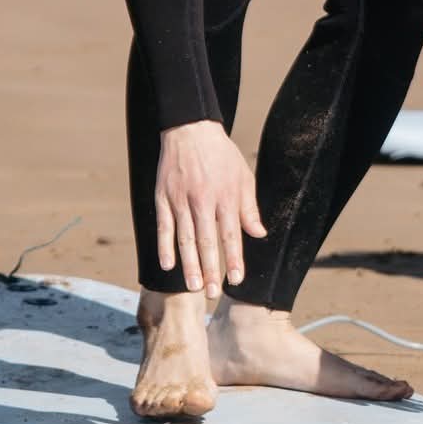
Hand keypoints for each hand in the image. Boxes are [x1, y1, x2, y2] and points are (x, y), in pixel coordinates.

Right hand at [155, 120, 266, 296]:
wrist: (191, 129)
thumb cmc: (221, 155)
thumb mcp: (243, 176)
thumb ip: (249, 208)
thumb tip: (259, 234)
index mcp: (225, 196)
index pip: (231, 233)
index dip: (234, 257)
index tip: (237, 279)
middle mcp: (202, 200)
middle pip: (207, 241)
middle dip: (210, 269)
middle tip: (213, 293)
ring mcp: (180, 200)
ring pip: (185, 238)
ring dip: (189, 265)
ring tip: (193, 287)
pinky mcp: (163, 197)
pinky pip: (163, 226)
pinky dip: (164, 246)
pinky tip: (168, 265)